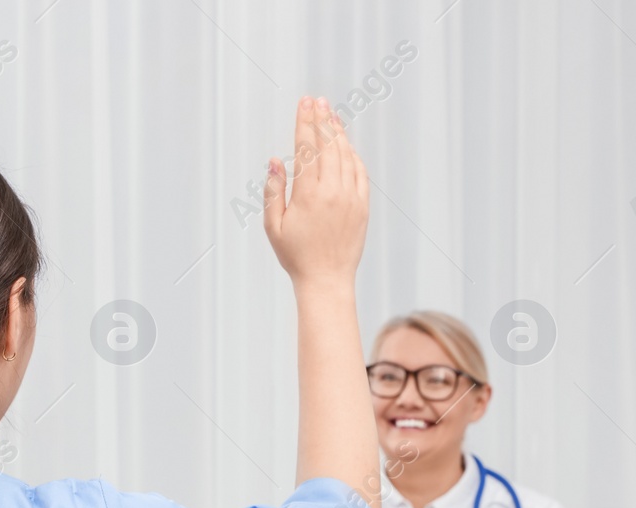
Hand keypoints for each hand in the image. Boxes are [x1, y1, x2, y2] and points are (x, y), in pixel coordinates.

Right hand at [263, 97, 368, 288]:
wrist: (327, 280)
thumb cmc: (295, 256)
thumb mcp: (273, 226)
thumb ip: (273, 191)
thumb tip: (275, 161)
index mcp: (308, 194)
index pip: (306, 148)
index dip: (304, 122)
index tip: (304, 103)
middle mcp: (332, 192)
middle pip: (327, 145)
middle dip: (321, 119)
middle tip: (317, 100)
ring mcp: (351, 198)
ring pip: (345, 155)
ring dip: (337, 133)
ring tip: (330, 114)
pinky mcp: (362, 206)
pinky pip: (359, 172)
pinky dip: (352, 155)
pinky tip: (345, 145)